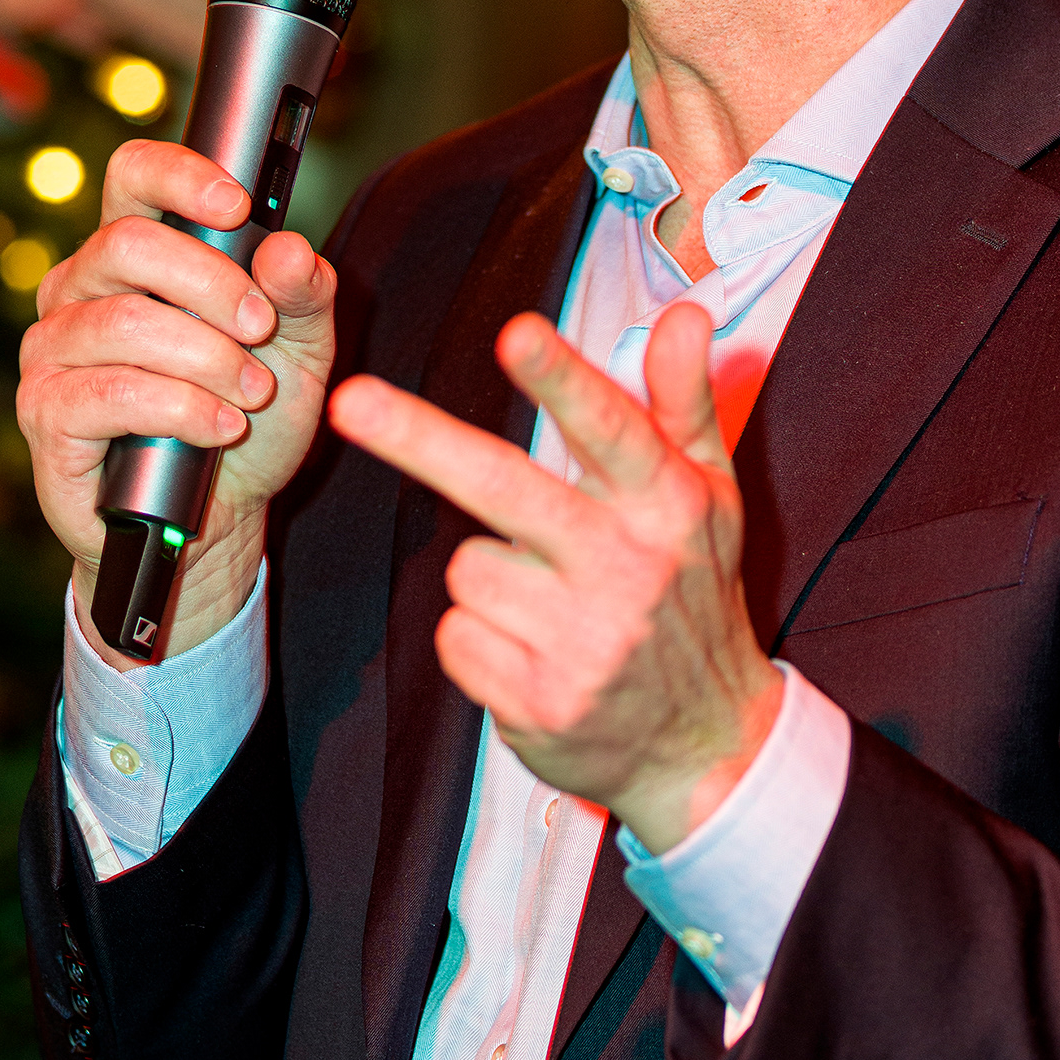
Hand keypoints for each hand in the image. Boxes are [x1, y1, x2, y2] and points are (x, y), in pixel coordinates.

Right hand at [17, 137, 336, 661]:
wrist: (217, 518)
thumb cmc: (246, 417)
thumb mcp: (299, 351)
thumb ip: (303, 294)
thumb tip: (286, 249)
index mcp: (133, 255)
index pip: (133, 176)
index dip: (180, 176)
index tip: (238, 206)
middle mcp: (79, 290)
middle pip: (127, 243)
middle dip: (212, 284)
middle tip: (262, 328)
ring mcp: (52, 350)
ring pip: (123, 323)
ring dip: (206, 358)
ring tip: (251, 395)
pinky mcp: (46, 413)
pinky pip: (110, 394)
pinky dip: (181, 410)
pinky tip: (221, 429)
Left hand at [327, 301, 780, 854]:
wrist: (706, 743)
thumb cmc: (693, 595)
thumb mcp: (710, 494)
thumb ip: (684, 401)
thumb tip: (686, 315)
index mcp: (668, 506)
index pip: (611, 430)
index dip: (560, 380)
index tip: (515, 334)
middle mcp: (629, 569)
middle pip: (505, 487)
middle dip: (420, 440)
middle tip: (350, 401)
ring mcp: (585, 642)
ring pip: (468, 567)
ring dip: (489, 577)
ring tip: (551, 602)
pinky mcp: (542, 702)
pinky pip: (457, 635)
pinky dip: (479, 639)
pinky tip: (533, 652)